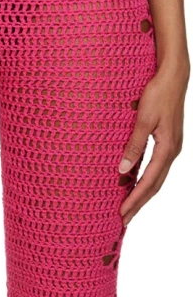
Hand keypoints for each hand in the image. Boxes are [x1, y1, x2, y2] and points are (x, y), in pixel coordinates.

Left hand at [119, 57, 189, 226]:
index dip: (135, 199)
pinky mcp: (168, 142)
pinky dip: (147, 180)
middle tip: (123, 219)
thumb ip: (134, 145)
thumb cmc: (158, 93)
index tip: (122, 213)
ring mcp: (172, 148)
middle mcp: (172, 151)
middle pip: (154, 185)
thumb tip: (123, 170)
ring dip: (143, 194)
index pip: (149, 182)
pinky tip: (136, 184)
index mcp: (167, 148)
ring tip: (129, 208)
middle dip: (138, 204)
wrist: (174, 76)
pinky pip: (157, 168)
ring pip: (157, 178)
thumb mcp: (143, 119)